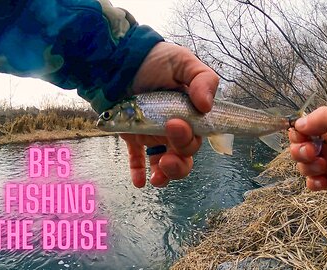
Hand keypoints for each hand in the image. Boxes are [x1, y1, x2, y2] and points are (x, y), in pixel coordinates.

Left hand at [120, 42, 218, 187]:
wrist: (119, 59)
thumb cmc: (155, 58)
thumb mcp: (183, 62)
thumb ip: (202, 79)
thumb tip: (207, 106)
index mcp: (189, 114)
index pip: (198, 136)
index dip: (190, 138)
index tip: (176, 124)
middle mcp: (173, 128)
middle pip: (184, 154)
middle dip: (179, 158)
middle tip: (165, 139)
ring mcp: (153, 135)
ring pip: (165, 163)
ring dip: (165, 174)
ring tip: (158, 177)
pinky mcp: (133, 137)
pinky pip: (137, 160)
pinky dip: (138, 171)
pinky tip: (139, 181)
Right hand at [288, 107, 326, 194]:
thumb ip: (326, 118)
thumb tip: (298, 123)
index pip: (305, 128)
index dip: (299, 132)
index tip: (303, 135)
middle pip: (300, 147)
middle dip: (300, 150)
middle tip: (312, 153)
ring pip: (304, 165)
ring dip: (308, 166)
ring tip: (324, 167)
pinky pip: (313, 183)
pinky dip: (313, 182)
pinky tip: (323, 181)